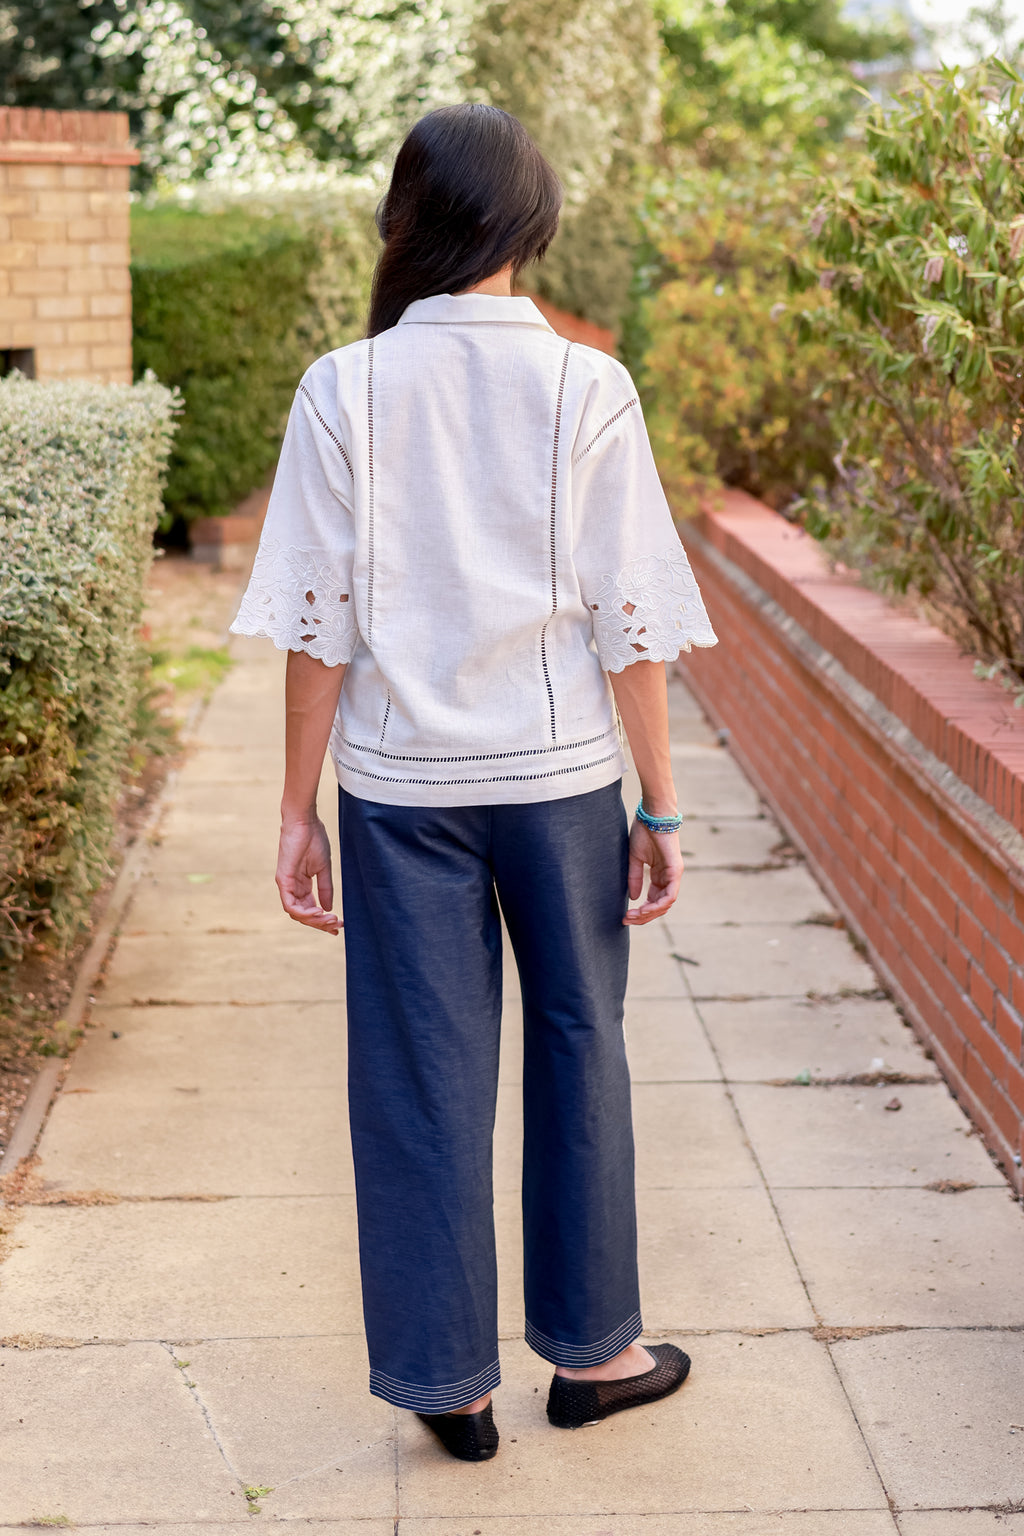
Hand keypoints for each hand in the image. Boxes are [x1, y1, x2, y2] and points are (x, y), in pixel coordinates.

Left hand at [276, 816, 341, 934]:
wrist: (305, 821)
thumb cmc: (314, 839)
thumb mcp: (323, 868)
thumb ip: (325, 888)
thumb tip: (328, 907)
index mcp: (301, 884)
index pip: (309, 909)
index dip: (323, 920)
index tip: (339, 925)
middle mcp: (292, 887)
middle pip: (303, 915)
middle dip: (321, 924)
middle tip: (337, 926)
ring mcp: (286, 884)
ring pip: (297, 913)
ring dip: (314, 920)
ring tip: (330, 919)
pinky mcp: (283, 880)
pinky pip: (290, 904)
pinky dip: (304, 912)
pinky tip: (319, 912)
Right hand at [624, 818, 683, 924]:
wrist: (652, 815)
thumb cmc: (644, 832)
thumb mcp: (635, 859)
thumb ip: (634, 878)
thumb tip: (634, 898)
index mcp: (660, 875)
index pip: (654, 900)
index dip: (641, 911)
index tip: (625, 916)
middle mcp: (669, 878)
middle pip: (660, 906)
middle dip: (643, 916)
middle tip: (627, 920)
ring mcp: (674, 875)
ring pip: (665, 904)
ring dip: (649, 913)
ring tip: (633, 916)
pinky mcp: (676, 870)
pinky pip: (670, 895)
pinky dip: (658, 904)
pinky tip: (644, 908)